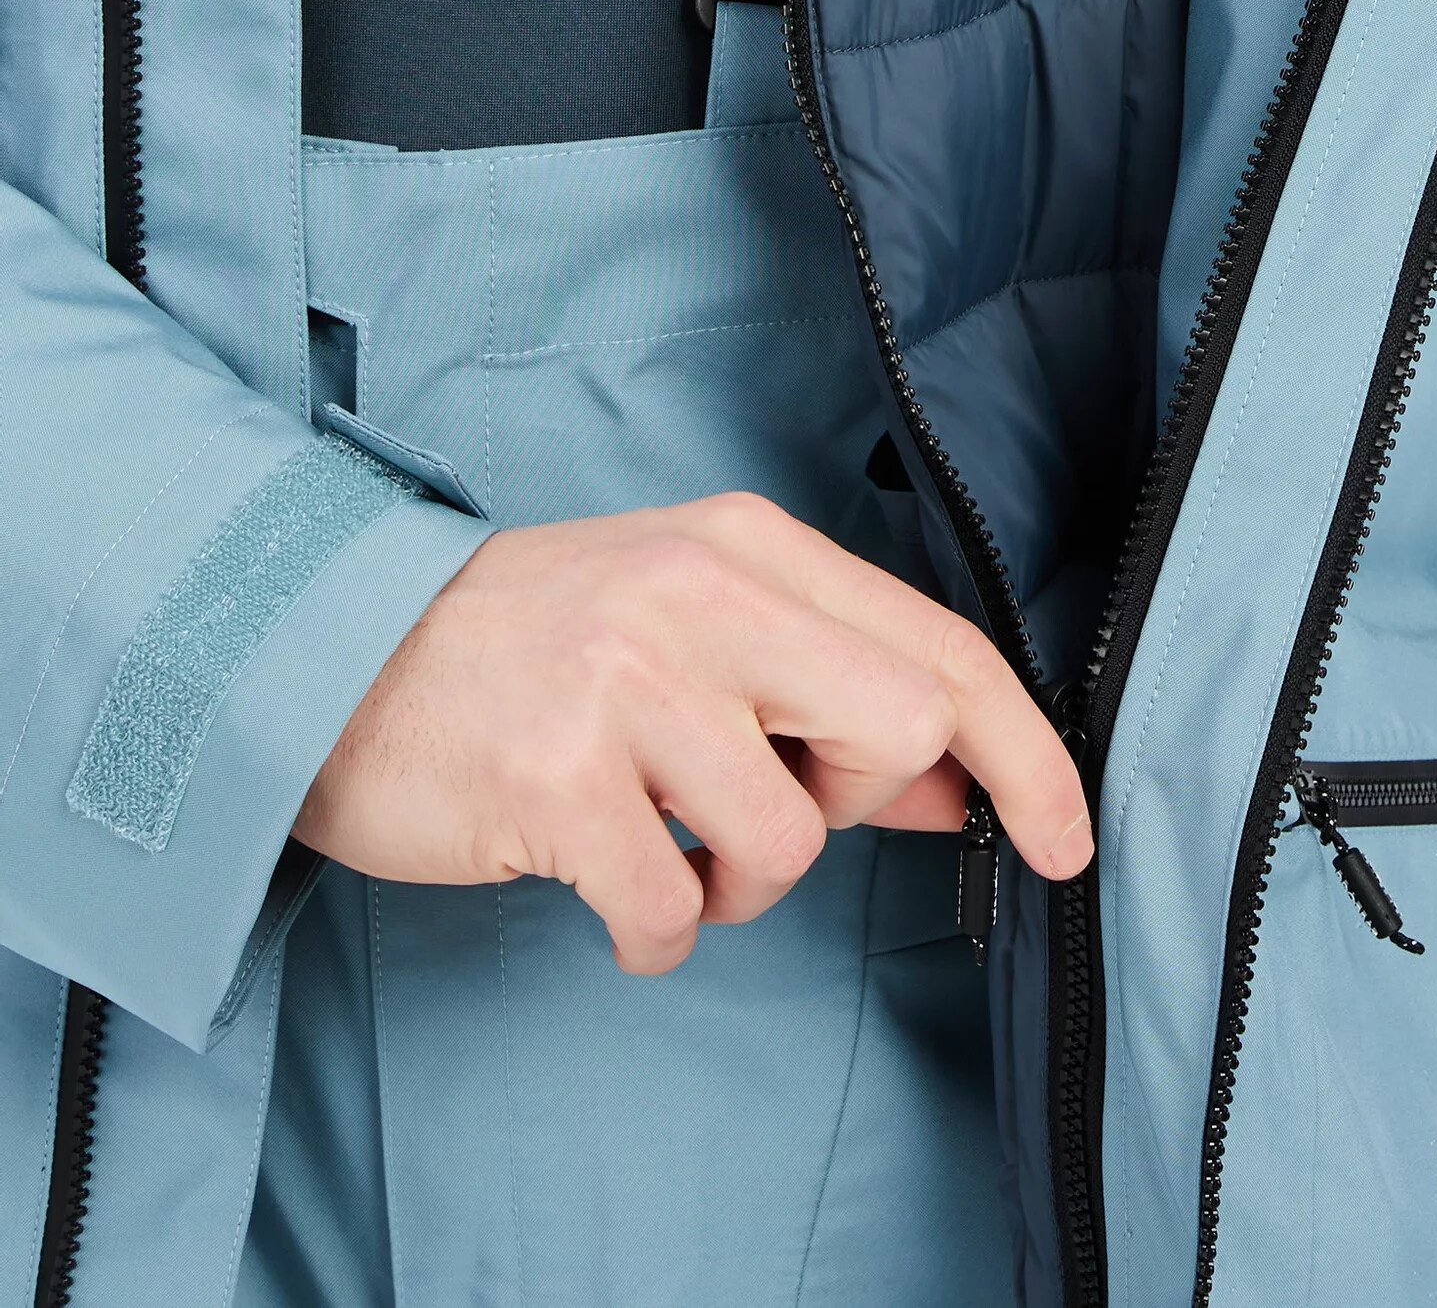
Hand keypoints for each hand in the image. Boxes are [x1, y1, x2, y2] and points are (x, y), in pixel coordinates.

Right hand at [295, 493, 1090, 975]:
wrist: (329, 658)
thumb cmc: (532, 650)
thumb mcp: (694, 630)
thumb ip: (828, 690)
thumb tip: (964, 784)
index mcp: (747, 544)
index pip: (939, 646)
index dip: (1024, 752)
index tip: (1069, 839)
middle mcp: (698, 592)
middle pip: (899, 726)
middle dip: (862, 800)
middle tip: (775, 800)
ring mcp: (625, 681)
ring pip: (787, 839)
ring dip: (737, 882)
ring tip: (663, 840)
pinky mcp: (556, 780)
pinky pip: (675, 910)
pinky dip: (658, 931)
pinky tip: (609, 886)